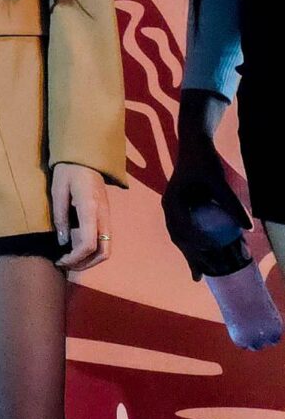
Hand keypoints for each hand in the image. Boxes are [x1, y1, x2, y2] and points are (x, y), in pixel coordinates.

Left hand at [51, 164, 110, 272]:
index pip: (89, 244)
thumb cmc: (68, 170)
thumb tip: (63, 243)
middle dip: (85, 264)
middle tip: (65, 265)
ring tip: (69, 260)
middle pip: (104, 252)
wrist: (86, 156)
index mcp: (90, 208)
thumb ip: (60, 217)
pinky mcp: (106, 216)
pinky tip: (76, 250)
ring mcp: (107, 216)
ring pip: (107, 249)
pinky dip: (93, 252)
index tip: (60, 260)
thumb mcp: (58, 190)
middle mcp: (104, 215)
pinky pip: (104, 241)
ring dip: (90, 260)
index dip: (75, 258)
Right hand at [162, 92, 248, 264]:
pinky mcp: (181, 206)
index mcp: (172, 203)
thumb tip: (248, 228)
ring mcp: (173, 207)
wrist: (194, 142)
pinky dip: (192, 242)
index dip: (195, 245)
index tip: (210, 255)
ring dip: (189, 253)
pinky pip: (184, 229)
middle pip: (178, 238)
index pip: (182, 231)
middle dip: (189, 257)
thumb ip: (231, 204)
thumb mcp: (218, 181)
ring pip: (179, 236)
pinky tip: (202, 250)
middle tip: (201, 277)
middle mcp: (170, 208)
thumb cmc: (204, 159)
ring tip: (198, 273)